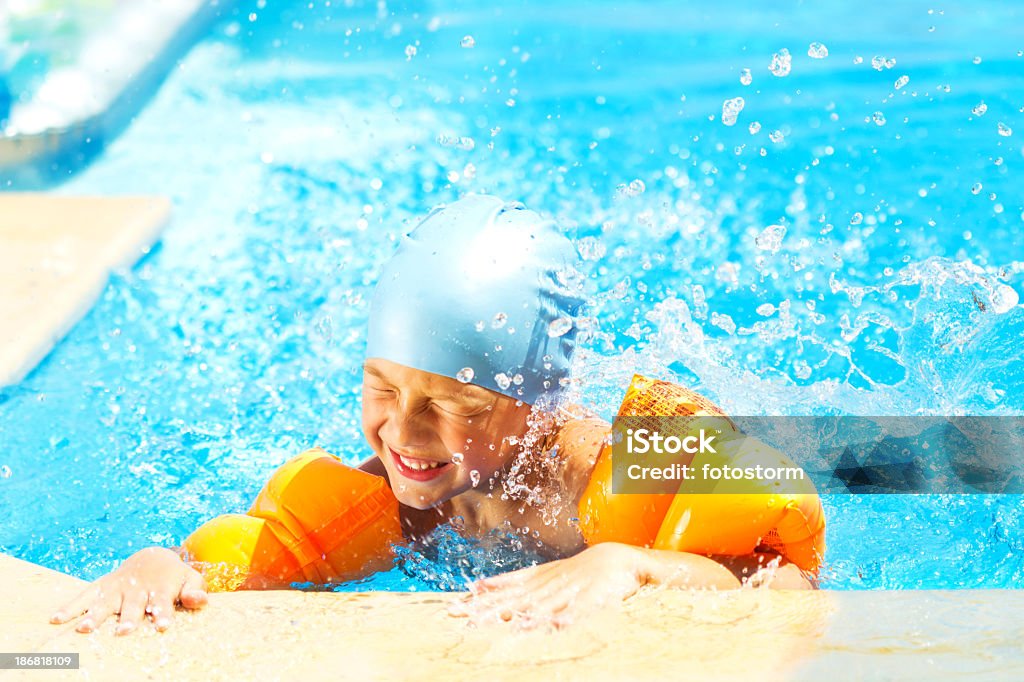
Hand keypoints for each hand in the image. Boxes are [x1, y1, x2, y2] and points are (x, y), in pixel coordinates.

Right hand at [49, 547, 207, 634]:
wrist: (153, 557)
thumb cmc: (174, 577)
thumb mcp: (190, 580)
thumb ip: (195, 591)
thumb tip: (199, 601)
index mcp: (161, 587)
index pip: (163, 602)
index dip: (162, 613)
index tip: (162, 625)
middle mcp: (136, 589)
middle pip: (132, 606)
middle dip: (128, 618)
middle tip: (123, 631)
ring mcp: (117, 587)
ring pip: (104, 602)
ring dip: (94, 615)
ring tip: (83, 629)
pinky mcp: (101, 586)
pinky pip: (84, 596)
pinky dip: (70, 606)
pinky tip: (56, 618)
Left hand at [448, 543, 645, 628]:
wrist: (617, 558)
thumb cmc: (576, 571)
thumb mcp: (541, 574)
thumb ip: (512, 581)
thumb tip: (478, 585)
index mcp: (536, 580)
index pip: (503, 591)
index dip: (478, 601)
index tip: (454, 607)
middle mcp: (548, 585)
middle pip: (515, 601)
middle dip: (488, 611)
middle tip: (463, 618)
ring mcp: (570, 591)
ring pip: (543, 607)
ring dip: (524, 619)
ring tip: (503, 630)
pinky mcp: (594, 598)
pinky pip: (581, 610)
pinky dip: (570, 617)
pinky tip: (558, 626)